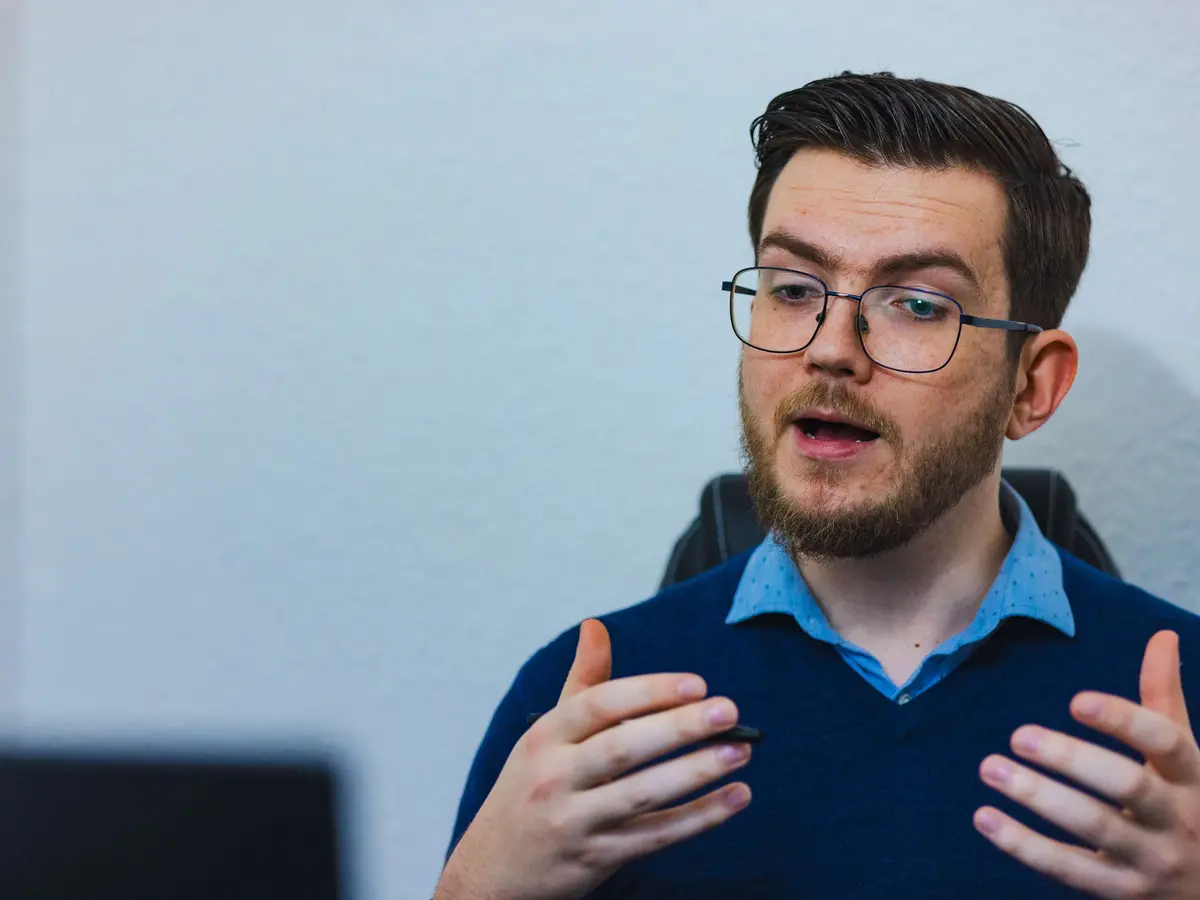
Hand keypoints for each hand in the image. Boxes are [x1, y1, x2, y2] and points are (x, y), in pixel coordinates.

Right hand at [435, 619, 752, 899]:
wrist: (493, 870)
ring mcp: (575, 822)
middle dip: (679, 727)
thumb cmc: (529, 789)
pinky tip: (735, 797)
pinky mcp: (596, 859)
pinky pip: (655, 837)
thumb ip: (581, 682)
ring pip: (642, 795)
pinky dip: (699, 818)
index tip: (696, 683)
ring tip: (740, 750)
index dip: (648, 692)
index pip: (598, 706)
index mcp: (545, 737)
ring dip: (695, 772)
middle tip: (728, 709)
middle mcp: (555, 777)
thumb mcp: (545, 735)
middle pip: (622, 748)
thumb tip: (596, 626)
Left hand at [975, 629, 1199, 897]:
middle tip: (1017, 734)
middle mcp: (1177, 819)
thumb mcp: (1186, 757)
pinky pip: (1069, 870)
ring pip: (1094, 828)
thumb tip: (1163, 636)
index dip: (1125, 721)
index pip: (1166, 743)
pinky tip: (985, 818)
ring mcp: (1151, 860)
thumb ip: (1164, 699)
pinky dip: (1024, 846)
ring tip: (990, 767)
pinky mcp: (1121, 892)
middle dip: (1073, 760)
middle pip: (1128, 787)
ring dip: (1038, 797)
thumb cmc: (1186, 805)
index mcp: (1192, 777)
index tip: (1076, 700)